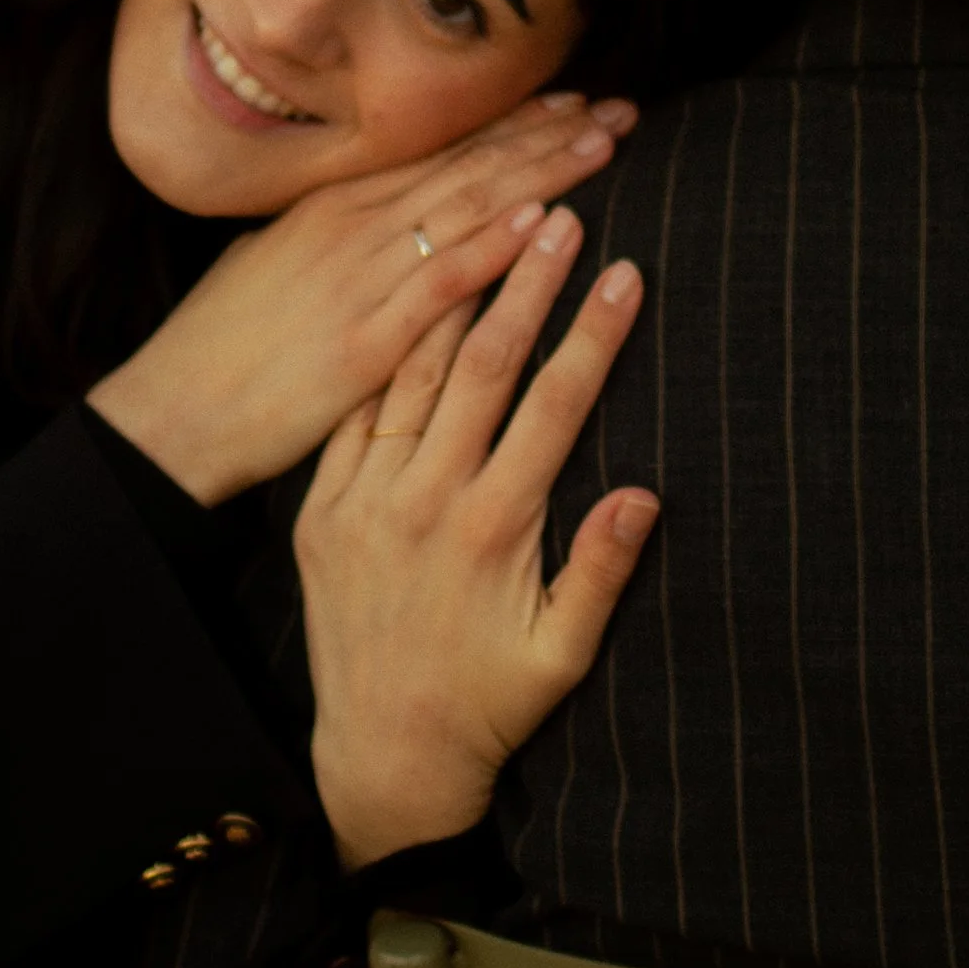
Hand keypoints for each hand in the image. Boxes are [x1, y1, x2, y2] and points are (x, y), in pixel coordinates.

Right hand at [87, 92, 633, 504]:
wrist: (172, 413)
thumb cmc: (221, 347)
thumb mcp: (274, 266)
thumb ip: (331, 238)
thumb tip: (369, 217)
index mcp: (332, 207)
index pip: (438, 150)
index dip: (510, 123)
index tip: (571, 101)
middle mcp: (350, 227)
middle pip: (466, 165)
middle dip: (546, 134)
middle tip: (619, 107)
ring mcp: (357, 278)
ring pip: (464, 209)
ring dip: (540, 174)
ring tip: (603, 143)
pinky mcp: (363, 339)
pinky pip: (439, 284)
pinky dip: (492, 248)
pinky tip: (542, 222)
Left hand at [296, 206, 657, 868]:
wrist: (380, 758)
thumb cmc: (488, 706)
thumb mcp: (560, 657)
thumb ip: (601, 574)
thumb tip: (646, 495)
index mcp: (493, 530)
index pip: (554, 406)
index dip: (592, 334)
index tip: (624, 270)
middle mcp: (426, 501)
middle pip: (484, 365)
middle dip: (527, 282)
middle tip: (562, 209)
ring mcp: (367, 499)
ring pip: (415, 371)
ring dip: (457, 293)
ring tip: (490, 225)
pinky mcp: (323, 508)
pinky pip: (357, 410)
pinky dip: (386, 349)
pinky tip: (410, 296)